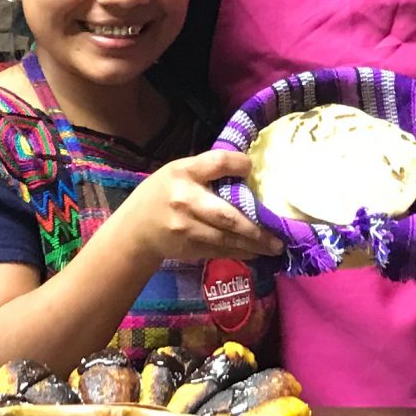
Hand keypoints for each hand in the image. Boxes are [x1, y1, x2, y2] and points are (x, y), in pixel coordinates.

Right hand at [101, 148, 281, 267]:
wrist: (135, 230)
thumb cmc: (161, 194)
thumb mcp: (178, 171)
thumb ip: (207, 170)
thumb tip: (248, 170)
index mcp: (183, 173)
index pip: (216, 163)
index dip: (238, 164)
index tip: (251, 168)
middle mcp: (186, 200)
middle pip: (227, 214)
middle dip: (256, 226)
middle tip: (279, 232)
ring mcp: (187, 229)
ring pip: (227, 238)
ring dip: (255, 244)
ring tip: (276, 246)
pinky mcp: (190, 249)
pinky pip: (221, 251)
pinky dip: (241, 252)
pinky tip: (257, 252)